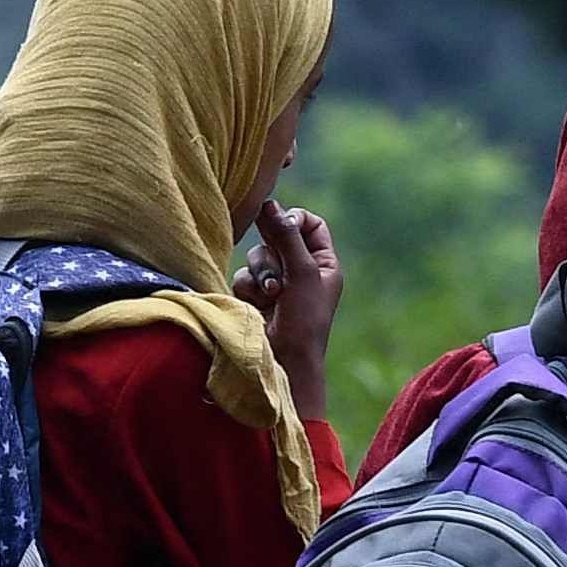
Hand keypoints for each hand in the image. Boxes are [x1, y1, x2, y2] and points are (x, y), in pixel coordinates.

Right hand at [238, 195, 342, 421]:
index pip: (309, 224)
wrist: (285, 363)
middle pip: (277, 236)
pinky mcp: (254, 298)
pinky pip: (243, 276)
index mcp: (323, 264)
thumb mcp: (302, 273)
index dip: (294, 220)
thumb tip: (269, 202)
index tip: (282, 224)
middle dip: (273, 252)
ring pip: (257, 256)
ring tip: (271, 296)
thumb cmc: (305, 321)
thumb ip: (285, 235)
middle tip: (277, 267)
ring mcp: (276, 285)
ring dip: (261, 273)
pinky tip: (258, 306)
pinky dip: (248, 288)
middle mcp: (301, 271)